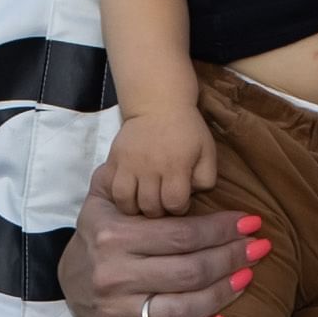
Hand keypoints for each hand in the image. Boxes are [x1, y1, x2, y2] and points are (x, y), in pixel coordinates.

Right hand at [63, 194, 263, 316]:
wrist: (64, 280)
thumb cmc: (97, 235)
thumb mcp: (103, 198)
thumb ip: (126, 175)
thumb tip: (158, 157)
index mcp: (112, 237)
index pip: (181, 235)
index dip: (222, 230)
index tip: (251, 224)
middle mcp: (113, 277)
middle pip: (189, 272)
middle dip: (232, 258)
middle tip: (259, 249)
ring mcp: (115, 315)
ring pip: (183, 310)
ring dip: (224, 294)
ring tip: (247, 277)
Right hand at [98, 102, 218, 219]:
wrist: (158, 105)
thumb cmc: (186, 131)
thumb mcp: (207, 153)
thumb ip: (204, 179)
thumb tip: (190, 197)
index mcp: (176, 166)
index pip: (174, 203)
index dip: (178, 208)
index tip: (179, 200)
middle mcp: (150, 166)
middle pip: (149, 206)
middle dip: (158, 211)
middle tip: (161, 202)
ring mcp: (129, 163)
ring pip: (125, 201)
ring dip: (135, 207)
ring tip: (142, 201)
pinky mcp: (114, 159)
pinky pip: (110, 187)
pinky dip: (118, 195)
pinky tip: (129, 191)